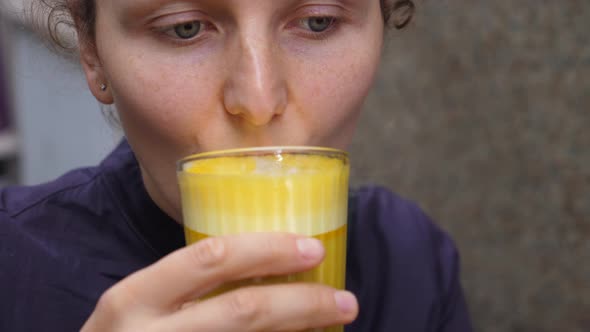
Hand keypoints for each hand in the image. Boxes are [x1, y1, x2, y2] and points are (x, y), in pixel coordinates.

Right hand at [81, 233, 357, 330]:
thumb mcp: (139, 305)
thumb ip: (183, 284)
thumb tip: (264, 262)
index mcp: (136, 296)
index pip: (211, 258)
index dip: (268, 249)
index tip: (312, 248)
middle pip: (243, 311)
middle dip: (303, 302)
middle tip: (345, 298)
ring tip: (336, 321)